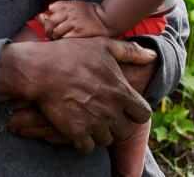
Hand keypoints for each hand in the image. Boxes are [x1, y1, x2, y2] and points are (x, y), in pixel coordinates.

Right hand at [0, 37, 154, 151]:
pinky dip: (83, 139)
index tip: (123, 106)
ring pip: (107, 139)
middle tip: (105, 113)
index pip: (143, 115)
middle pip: (126, 131)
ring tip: (89, 118)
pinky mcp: (75, 131)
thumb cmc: (71, 54)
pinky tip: (77, 126)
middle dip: (118, 124)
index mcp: (120, 91)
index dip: (135, 112)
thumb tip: (154, 56)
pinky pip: (87, 146)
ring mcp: (93, 122)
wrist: (39, 69)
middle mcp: (110, 110)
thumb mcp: (103, 46)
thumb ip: (131, 52)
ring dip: (100, 131)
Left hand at [41, 0, 111, 38]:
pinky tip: (65, 42)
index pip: (51, 8)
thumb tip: (40, 16)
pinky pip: (65, 38)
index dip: (49, 16)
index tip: (51, 22)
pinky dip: (62, 41)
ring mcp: (75, 23)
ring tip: (57, 39)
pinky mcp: (79, 33)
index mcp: (68, 5)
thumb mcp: (74, 6)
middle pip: (51, 21)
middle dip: (47, 29)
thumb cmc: (88, 13)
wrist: (106, 20)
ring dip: (54, 36)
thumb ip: (58, 8)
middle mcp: (70, 13)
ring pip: (56, 31)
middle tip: (49, 34)